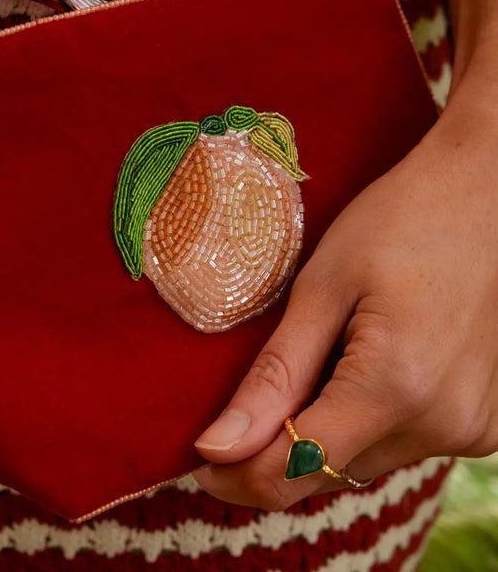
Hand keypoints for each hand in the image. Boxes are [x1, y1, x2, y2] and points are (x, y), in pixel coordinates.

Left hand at [192, 85, 497, 508]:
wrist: (483, 194)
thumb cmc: (399, 220)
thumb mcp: (322, 287)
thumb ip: (274, 376)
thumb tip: (218, 449)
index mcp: (396, 388)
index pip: (296, 468)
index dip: (237, 476)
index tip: (201, 462)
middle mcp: (443, 424)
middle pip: (333, 470)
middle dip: (282, 446)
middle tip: (256, 396)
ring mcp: (475, 426)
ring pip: (371, 459)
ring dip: (333, 429)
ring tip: (329, 355)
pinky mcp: (488, 420)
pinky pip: (409, 441)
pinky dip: (376, 417)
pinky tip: (373, 361)